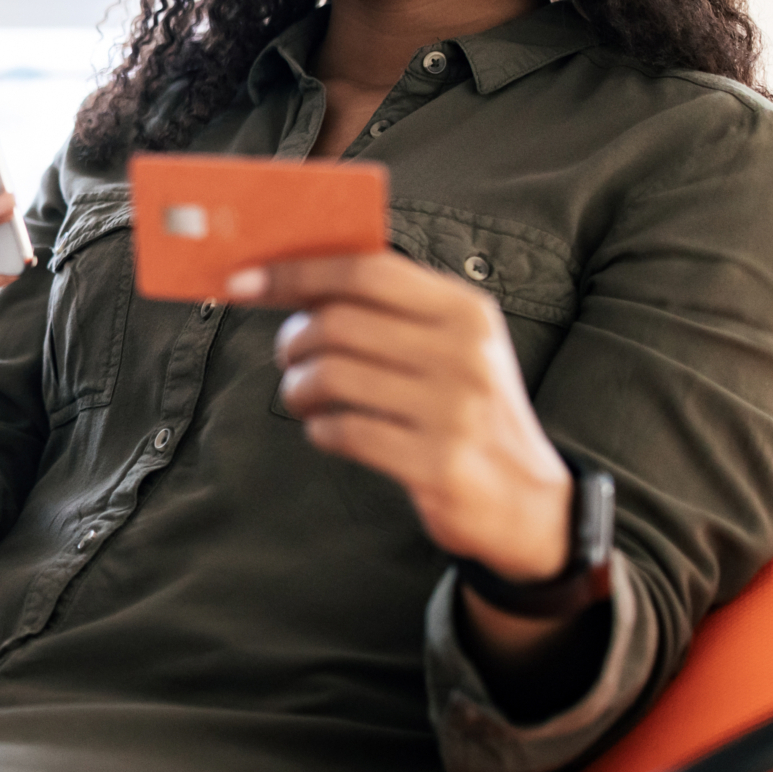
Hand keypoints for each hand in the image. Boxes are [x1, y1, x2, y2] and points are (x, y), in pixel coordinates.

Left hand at [228, 253, 571, 584]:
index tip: (244, 281)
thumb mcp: (452, 346)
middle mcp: (465, 353)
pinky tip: (327, 430)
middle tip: (289, 356)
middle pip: (338, 322)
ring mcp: (454, 410)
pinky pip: (343, 431)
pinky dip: (319, 429)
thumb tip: (294, 278)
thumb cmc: (466, 410)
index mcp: (466, 310)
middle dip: (293, 340)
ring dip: (299, 387)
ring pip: (332, 376)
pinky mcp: (437, 464)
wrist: (528, 501)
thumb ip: (388, 308)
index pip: (366, 270)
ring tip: (305, 396)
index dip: (296, 272)